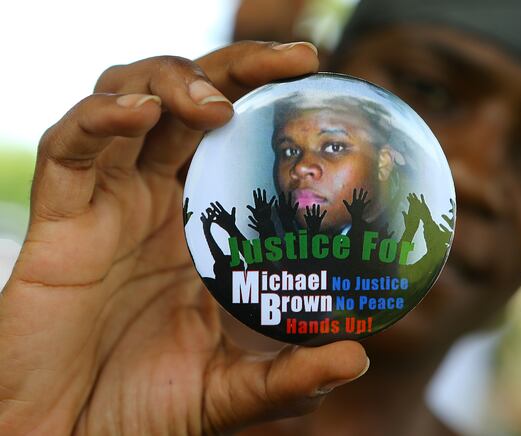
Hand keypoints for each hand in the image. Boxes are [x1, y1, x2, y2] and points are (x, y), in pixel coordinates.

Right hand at [0, 42, 367, 434]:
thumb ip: (291, 376)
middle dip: (239, 67)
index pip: (232, 140)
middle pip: (190, 100)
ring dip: (171, 80)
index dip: (269, 103)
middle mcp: (151, 201)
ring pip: (126, 98)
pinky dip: (100, 119)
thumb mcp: (230, 389)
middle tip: (298, 60)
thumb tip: (359, 359)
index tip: (321, 85)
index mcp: (194, 225)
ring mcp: (104, 203)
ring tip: (215, 105)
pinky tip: (142, 115)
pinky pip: (70, 147)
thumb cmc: (142, 408)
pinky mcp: (59, 219)